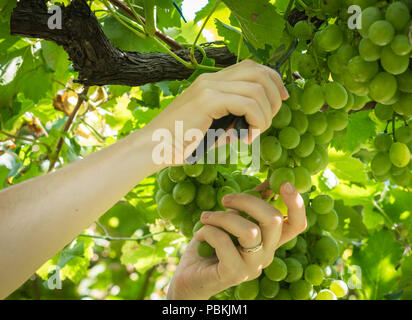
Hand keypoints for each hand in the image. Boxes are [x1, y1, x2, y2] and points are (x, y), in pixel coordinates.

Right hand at [145, 59, 288, 163]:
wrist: (153, 147)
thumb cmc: (180, 141)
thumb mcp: (212, 126)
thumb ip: (233, 118)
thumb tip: (256, 121)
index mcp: (212, 81)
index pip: (253, 67)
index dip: (274, 80)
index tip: (281, 100)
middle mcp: (212, 78)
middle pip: (260, 72)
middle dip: (274, 96)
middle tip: (269, 120)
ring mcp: (208, 87)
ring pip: (257, 88)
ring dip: (265, 114)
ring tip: (254, 133)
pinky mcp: (207, 100)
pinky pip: (247, 103)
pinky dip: (256, 121)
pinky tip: (246, 137)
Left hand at [166, 182, 305, 299]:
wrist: (189, 277)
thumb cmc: (209, 246)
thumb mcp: (230, 221)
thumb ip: (247, 207)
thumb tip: (267, 185)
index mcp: (269, 241)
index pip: (296, 225)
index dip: (296, 204)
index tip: (284, 183)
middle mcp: (266, 254)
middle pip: (274, 220)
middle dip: (247, 201)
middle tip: (224, 199)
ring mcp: (253, 267)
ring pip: (249, 231)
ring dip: (223, 217)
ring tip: (206, 217)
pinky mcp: (234, 274)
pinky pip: (223, 241)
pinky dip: (208, 230)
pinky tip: (199, 235)